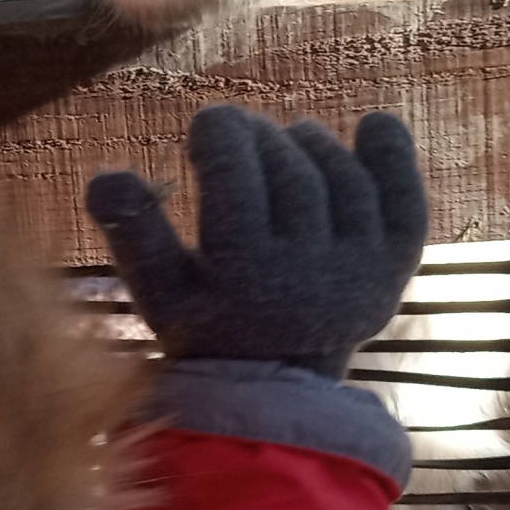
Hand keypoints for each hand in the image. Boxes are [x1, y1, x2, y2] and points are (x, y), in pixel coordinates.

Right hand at [85, 106, 426, 376]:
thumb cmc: (209, 326)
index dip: (219, 132)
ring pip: (340, 175)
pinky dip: (391, 154)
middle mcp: (309, 274)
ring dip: (312, 142)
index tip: (209, 126)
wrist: (282, 384)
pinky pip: (404, 197)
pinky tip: (373, 125)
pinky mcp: (395, 268)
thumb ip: (134, 236)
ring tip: (289, 138)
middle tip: (242, 134)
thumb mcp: (160, 293)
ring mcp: (360, 270)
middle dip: (261, 137)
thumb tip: (105, 175)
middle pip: (288, 167)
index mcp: (244, 276)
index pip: (234, 171)